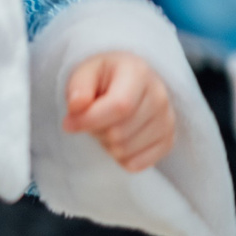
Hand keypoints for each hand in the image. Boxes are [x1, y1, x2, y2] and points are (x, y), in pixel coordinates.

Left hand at [63, 51, 176, 171]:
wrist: (129, 81)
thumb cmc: (103, 77)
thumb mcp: (85, 72)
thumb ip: (78, 88)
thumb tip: (76, 107)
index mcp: (138, 73)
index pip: (120, 106)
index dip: (90, 120)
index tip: (68, 124)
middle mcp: (159, 96)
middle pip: (120, 132)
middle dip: (96, 130)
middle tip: (92, 118)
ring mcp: (167, 120)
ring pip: (126, 150)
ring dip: (106, 144)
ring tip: (106, 125)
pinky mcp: (168, 141)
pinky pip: (137, 164)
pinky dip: (119, 157)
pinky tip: (118, 138)